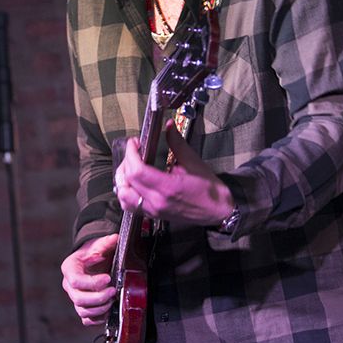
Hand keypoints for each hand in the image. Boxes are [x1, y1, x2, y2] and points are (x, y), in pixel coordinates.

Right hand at [60, 234, 117, 325]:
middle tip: (113, 291)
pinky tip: (107, 310)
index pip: (75, 280)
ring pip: (82, 311)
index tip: (107, 278)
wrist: (92, 260)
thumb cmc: (93, 252)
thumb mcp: (98, 245)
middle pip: (78, 298)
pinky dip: (97, 318)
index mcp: (70, 268)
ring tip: (112, 300)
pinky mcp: (82, 307)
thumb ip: (105, 243)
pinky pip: (86, 319)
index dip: (92, 282)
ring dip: (100, 308)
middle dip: (98, 298)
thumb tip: (115, 238)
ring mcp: (75, 297)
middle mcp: (69, 285)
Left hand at [114, 120, 233, 226]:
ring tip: (131, 166)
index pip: (136, 171)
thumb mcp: (194, 163)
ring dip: (122, 179)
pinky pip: (129, 206)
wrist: (220, 213)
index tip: (134, 143)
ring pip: (123, 196)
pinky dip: (126, 193)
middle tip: (134, 151)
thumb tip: (169, 126)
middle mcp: (157, 202)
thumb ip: (177, 144)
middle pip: (127, 181)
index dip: (131, 154)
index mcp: (168, 188)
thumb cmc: (211, 191)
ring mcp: (153, 211)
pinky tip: (133, 182)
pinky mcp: (153, 215)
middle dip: (126, 162)